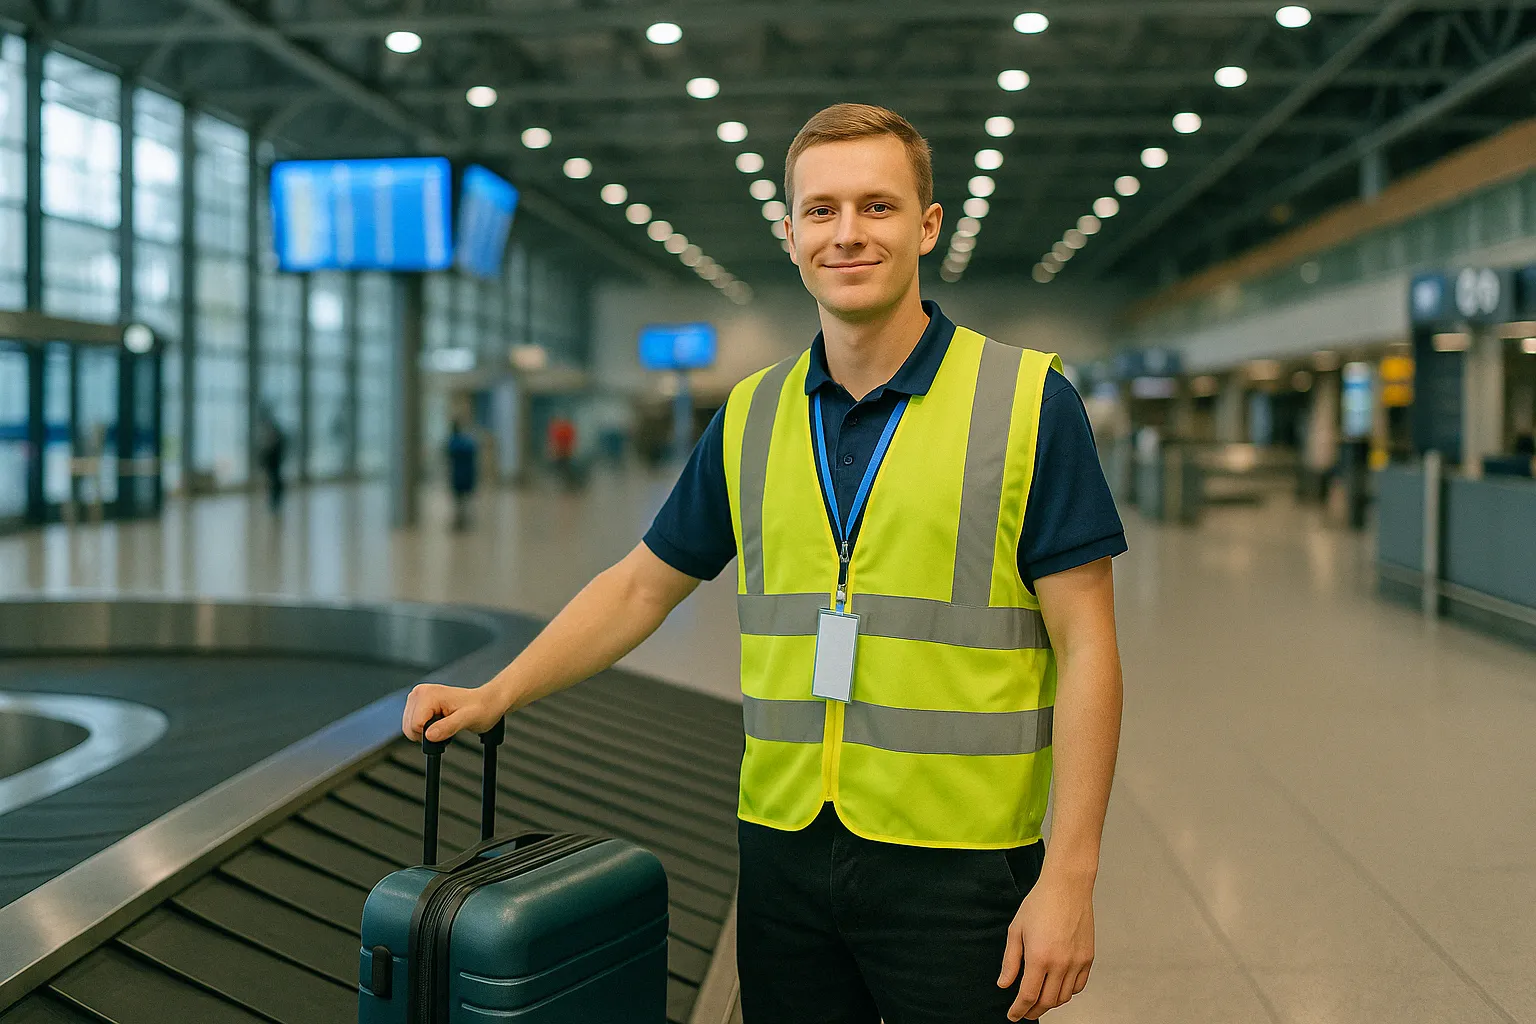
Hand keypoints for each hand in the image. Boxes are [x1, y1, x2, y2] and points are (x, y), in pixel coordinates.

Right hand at [402, 682, 505, 742]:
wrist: (488, 702)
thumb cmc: (482, 708)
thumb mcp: (468, 719)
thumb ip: (448, 727)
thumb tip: (429, 736)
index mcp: (428, 694)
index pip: (414, 725)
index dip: (430, 734)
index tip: (447, 728)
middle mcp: (419, 693)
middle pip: (409, 727)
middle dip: (427, 734)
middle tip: (447, 726)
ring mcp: (418, 698)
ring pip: (409, 728)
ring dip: (426, 732)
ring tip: (445, 723)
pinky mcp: (419, 705)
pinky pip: (413, 726)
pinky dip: (425, 730)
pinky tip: (440, 723)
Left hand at [997, 869, 1095, 1019]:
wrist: (1067, 887)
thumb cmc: (1039, 904)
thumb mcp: (1016, 930)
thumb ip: (1010, 961)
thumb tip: (1004, 985)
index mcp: (1039, 957)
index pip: (1028, 996)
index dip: (1019, 1010)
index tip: (1013, 1016)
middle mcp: (1061, 963)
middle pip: (1047, 1001)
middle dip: (1033, 1011)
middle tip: (1024, 1012)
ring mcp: (1077, 961)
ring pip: (1064, 997)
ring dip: (1050, 1003)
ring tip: (1039, 1000)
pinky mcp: (1088, 958)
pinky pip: (1078, 986)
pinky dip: (1067, 992)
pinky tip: (1057, 988)